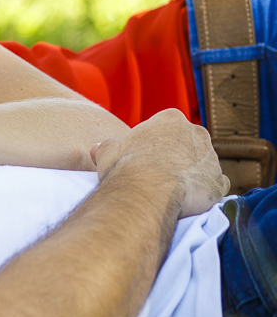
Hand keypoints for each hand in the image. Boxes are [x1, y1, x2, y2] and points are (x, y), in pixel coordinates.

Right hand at [91, 109, 229, 217]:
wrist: (145, 191)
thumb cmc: (125, 165)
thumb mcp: (107, 150)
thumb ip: (107, 147)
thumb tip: (97, 150)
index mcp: (171, 119)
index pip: (167, 127)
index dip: (155, 143)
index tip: (145, 156)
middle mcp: (197, 133)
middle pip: (189, 143)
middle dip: (178, 156)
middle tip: (159, 173)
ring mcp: (211, 158)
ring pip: (203, 164)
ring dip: (191, 174)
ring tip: (172, 189)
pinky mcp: (218, 182)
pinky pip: (215, 185)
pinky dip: (205, 191)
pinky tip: (189, 198)